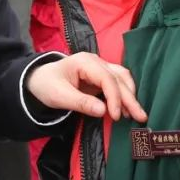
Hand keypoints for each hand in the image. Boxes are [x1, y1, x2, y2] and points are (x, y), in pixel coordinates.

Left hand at [26, 53, 146, 121]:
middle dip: (130, 98)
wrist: (39, 80)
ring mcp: (100, 68)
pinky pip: (118, 83)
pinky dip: (125, 95)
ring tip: (136, 115)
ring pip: (123, 78)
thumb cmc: (47, 85)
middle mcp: (96, 62)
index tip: (115, 116)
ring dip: (131, 95)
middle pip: (119, 78)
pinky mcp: (101, 77)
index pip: (107, 78)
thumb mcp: (59, 96)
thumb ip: (81, 103)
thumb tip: (103, 111)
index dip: (114, 97)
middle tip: (141, 117)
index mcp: (85, 62)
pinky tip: (127, 110)